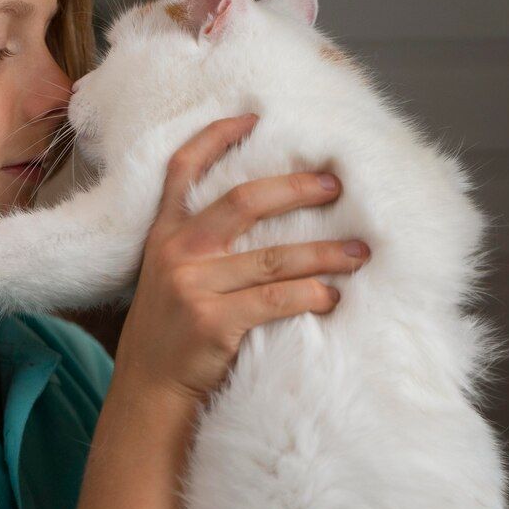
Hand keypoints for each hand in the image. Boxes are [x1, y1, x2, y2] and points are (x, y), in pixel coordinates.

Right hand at [111, 113, 370, 406]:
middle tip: (336, 185)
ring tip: (359, 252)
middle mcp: (175, 252)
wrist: (148, 392)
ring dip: (324, 252)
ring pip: (274, 257)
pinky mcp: (213, 322)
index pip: (183, 170)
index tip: (253, 116)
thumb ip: (200, 247)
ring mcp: (192, 286)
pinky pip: (276, 299)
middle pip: (243, 201)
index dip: (216, 137)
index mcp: (163, 235)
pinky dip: (311, 295)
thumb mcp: (168, 278)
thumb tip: (268, 219)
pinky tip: (333, 297)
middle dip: (296, 189)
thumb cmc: (171, 335)